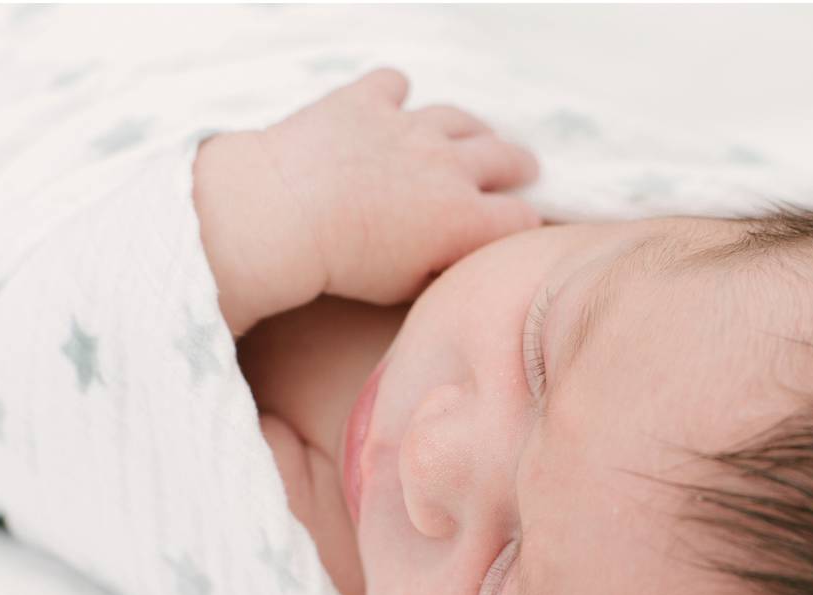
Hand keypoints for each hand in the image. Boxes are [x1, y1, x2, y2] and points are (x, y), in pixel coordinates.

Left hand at [262, 67, 541, 305]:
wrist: (287, 214)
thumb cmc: (344, 264)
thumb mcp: (403, 290)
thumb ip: (439, 272)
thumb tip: (455, 262)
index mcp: (464, 219)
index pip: (520, 218)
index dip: (525, 224)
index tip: (518, 227)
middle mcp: (449, 165)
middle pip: (505, 157)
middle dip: (519, 165)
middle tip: (523, 169)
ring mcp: (410, 126)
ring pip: (459, 117)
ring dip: (471, 127)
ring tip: (474, 133)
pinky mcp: (369, 101)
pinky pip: (394, 85)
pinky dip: (395, 94)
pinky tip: (392, 100)